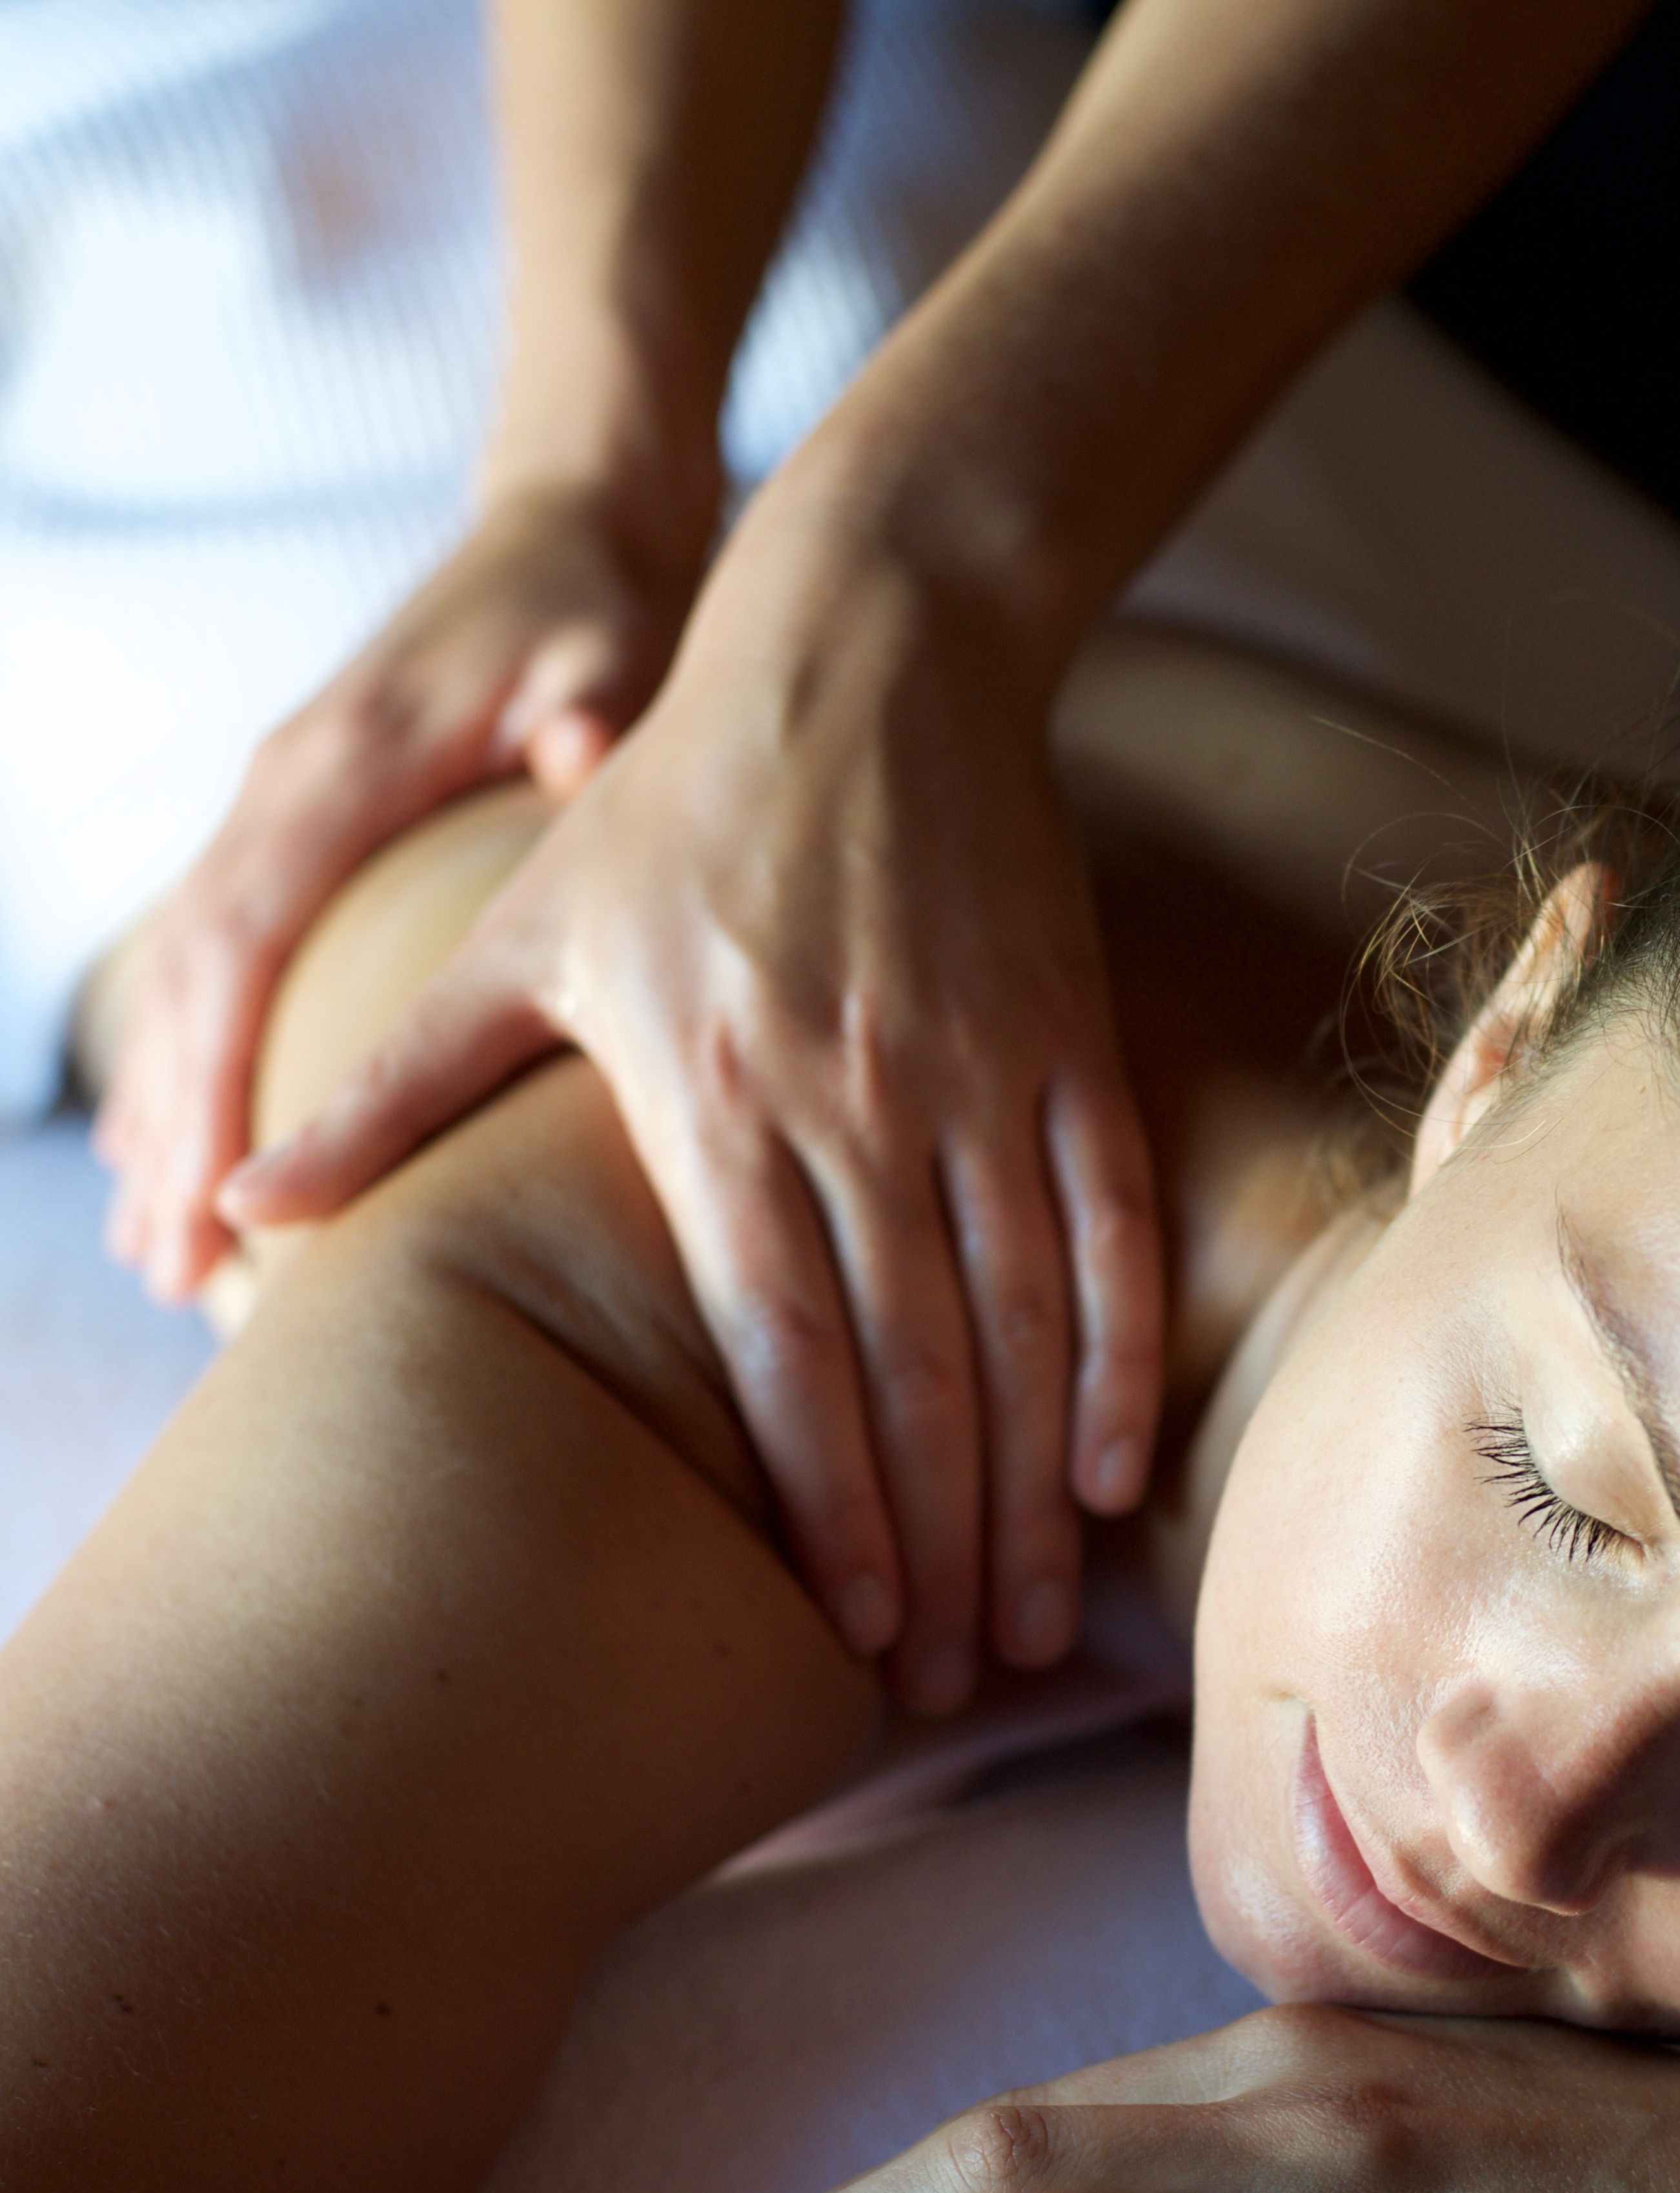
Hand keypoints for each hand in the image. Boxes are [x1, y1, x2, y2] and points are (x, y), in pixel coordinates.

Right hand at [96, 483, 700, 1298]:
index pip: (246, 939)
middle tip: (177, 1276)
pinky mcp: (304, 832)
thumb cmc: (599, 608)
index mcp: (341, 765)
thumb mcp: (606, 655)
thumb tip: (584, 754)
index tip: (214, 1202)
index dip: (217, 1074)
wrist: (569, 526)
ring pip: (193, 986)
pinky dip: (204, 1068)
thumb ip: (589, 719)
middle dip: (178, 1131)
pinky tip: (204, 1168)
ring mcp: (280, 810)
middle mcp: (283, 790)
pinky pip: (227, 967)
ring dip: (174, 1119)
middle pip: (195, 985)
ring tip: (169, 1263)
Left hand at [217, 527, 1164, 1706]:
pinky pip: (1108, 1223)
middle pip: (911, 1368)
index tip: (850, 1629)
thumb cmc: (678, 808)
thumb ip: (395, 1092)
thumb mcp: (519, 937)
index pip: (780, 1348)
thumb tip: (229, 1221)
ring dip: (1032, 1482)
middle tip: (949, 1674)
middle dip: (935, 1540)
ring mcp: (975, 1077)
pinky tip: (1119, 1463)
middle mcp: (856, 1107)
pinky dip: (1122, 1347)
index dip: (825, 1502)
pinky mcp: (1066, 1042)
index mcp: (715, 1101)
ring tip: (1036, 1617)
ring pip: (1020, 1319)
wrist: (863, 657)